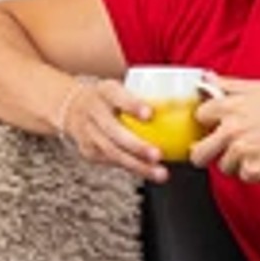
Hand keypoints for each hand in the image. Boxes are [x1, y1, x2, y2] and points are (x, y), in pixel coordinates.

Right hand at [51, 75, 171, 182]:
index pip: (117, 95)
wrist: (71, 107)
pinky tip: (149, 172)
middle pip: (113, 130)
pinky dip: (132, 168)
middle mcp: (93, 110)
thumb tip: (188, 101)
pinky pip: (112, 162)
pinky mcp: (88, 150)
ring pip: (112, 152)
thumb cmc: (108, 99)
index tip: (150, 114)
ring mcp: (88, 133)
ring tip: (159, 172)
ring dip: (137, 165)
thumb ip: (145, 94)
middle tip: (158, 154)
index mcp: (104, 91)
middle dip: (136, 145)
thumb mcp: (120, 88)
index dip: (132, 105)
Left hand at [191, 77, 259, 186]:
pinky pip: (241, 176)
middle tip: (221, 150)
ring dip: (235, 163)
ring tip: (255, 152)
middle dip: (207, 153)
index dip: (209, 121)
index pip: (199, 116)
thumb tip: (205, 78)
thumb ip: (229, 84)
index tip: (215, 124)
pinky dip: (252, 172)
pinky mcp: (252, 170)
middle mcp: (232, 129)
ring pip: (222, 166)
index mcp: (231, 106)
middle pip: (198, 153)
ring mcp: (241, 151)